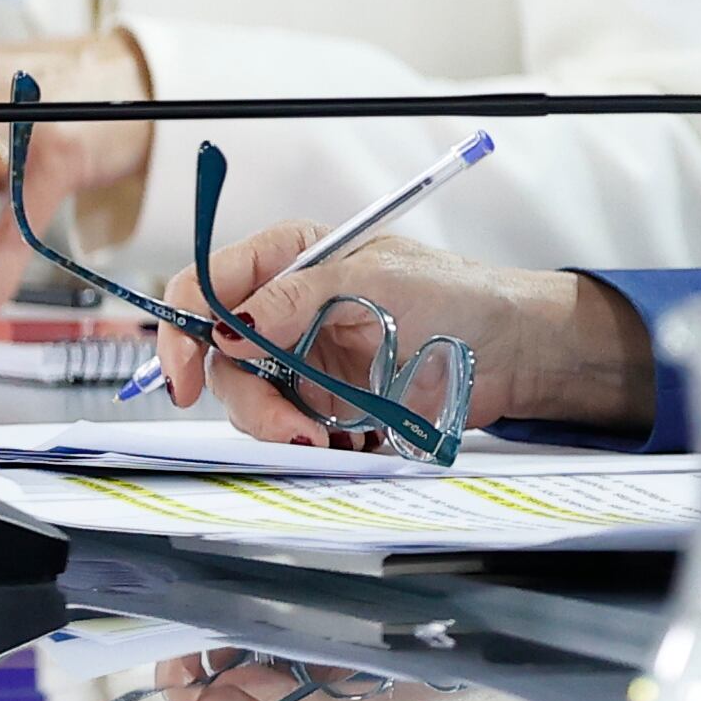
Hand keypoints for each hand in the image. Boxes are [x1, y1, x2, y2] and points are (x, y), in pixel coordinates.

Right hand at [147, 224, 655, 444]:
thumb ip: (299, 298)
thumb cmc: (461, 296)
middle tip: (288, 427)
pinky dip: (302, 442)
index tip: (188, 371)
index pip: (209, 284)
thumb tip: (231, 323)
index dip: (185, 325)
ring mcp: (303, 356)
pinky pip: (286, 427)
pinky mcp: (324, 401)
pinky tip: (343, 443)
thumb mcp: (379, 281)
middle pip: (218, 354)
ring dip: (276, 426)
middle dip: (243, 396)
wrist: (515, 354)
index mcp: (294, 257)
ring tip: (325, 441)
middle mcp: (288, 307)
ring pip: (248, 397)